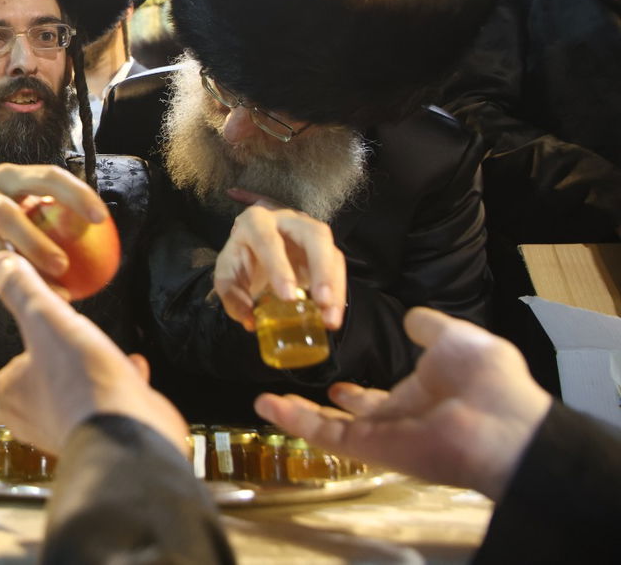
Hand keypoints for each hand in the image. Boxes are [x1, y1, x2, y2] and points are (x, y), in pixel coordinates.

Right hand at [0, 163, 107, 288]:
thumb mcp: (11, 201)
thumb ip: (45, 214)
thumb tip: (97, 244)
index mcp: (10, 178)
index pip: (48, 177)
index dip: (77, 194)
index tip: (102, 217)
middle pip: (13, 211)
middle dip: (40, 238)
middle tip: (71, 261)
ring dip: (28, 259)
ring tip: (57, 279)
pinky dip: (14, 285)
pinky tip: (36, 301)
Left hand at [0, 251, 187, 455]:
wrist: (134, 436)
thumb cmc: (81, 383)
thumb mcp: (46, 321)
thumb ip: (23, 290)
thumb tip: (0, 261)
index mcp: (10, 398)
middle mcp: (35, 421)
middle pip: (17, 402)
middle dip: (26, 373)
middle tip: (36, 348)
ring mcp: (71, 430)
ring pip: (62, 402)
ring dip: (71, 376)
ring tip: (84, 350)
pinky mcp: (107, 431)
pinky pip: (105, 404)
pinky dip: (113, 384)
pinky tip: (130, 366)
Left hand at [217, 191, 345, 329]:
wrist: (254, 250)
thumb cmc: (242, 259)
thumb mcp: (228, 276)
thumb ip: (233, 297)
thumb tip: (250, 321)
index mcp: (256, 222)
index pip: (268, 238)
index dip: (279, 266)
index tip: (288, 297)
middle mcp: (288, 221)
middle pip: (314, 235)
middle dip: (321, 269)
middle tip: (322, 301)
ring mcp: (311, 233)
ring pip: (331, 250)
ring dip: (334, 285)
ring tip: (330, 317)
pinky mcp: (325, 249)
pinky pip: (337, 267)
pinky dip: (338, 293)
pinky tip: (332, 314)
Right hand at [254, 307, 551, 498]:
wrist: (501, 423)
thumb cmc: (487, 380)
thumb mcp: (455, 338)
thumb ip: (429, 328)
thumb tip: (412, 317)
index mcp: (419, 397)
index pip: (378, 401)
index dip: (356, 396)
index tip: (336, 386)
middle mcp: (398, 421)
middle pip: (347, 420)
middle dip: (318, 411)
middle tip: (290, 397)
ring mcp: (383, 437)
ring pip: (329, 429)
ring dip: (296, 416)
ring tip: (263, 402)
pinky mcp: (372, 448)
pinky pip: (328, 437)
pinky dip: (296, 422)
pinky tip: (269, 406)